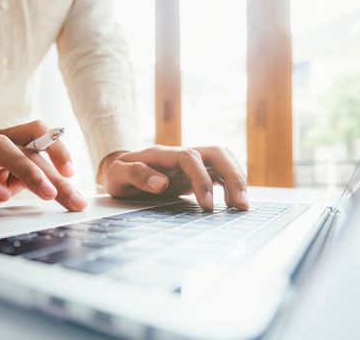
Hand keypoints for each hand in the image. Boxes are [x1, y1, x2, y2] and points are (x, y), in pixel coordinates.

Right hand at [0, 120, 86, 214]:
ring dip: (28, 171)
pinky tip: (1, 197)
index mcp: (7, 142)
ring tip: (46, 193)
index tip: (71, 173)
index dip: (57, 147)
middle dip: (52, 174)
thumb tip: (68, 191)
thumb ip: (32, 180)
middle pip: (26, 148)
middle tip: (71, 198)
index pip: (37, 131)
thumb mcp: (9, 182)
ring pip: (0, 150)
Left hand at [100, 146, 248, 210]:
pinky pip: (219, 174)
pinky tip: (234, 204)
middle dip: (232, 176)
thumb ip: (136, 175)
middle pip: (216, 153)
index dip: (201, 179)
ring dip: (237, 180)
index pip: (190, 157)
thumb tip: (161, 183)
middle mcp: (180, 155)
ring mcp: (190, 163)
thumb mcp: (117, 176)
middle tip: (241, 204)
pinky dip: (230, 186)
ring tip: (242, 207)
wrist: (120, 171)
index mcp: (162, 154)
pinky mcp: (195, 173)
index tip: (206, 205)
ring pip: (222, 161)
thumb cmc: (118, 174)